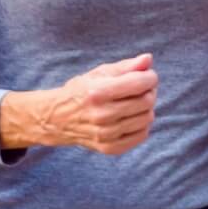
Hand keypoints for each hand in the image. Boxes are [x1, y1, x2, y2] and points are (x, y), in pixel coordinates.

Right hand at [3, 54, 158, 154]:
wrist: (57, 119)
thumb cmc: (81, 91)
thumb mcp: (99, 73)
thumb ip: (125, 66)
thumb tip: (148, 60)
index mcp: (98, 92)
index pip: (140, 84)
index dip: (150, 77)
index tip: (147, 75)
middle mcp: (101, 115)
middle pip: (146, 101)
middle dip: (150, 91)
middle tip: (142, 88)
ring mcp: (106, 134)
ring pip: (147, 118)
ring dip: (147, 108)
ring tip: (135, 102)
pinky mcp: (109, 148)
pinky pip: (142, 135)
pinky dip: (142, 124)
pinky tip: (131, 117)